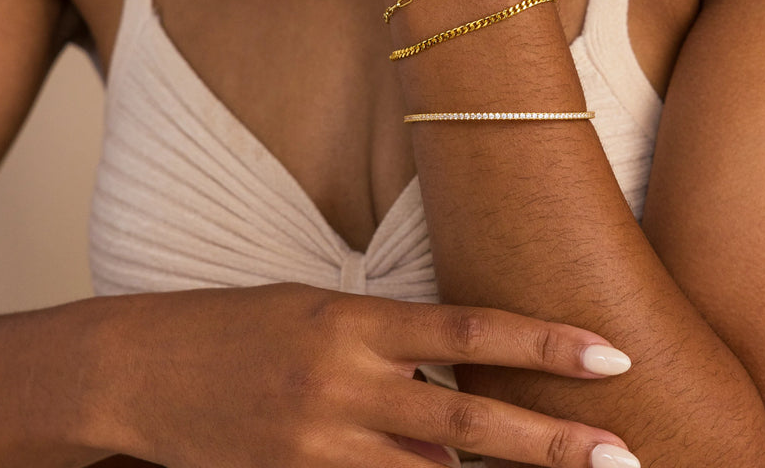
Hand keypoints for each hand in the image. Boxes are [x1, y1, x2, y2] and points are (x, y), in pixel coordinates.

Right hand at [104, 283, 634, 467]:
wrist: (141, 368)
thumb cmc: (239, 326)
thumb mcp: (320, 312)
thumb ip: (389, 352)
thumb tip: (454, 417)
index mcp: (356, 321)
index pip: (469, 328)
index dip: (543, 341)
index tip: (611, 355)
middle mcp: (346, 384)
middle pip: (466, 421)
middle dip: (550, 445)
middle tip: (623, 460)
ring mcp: (319, 444)